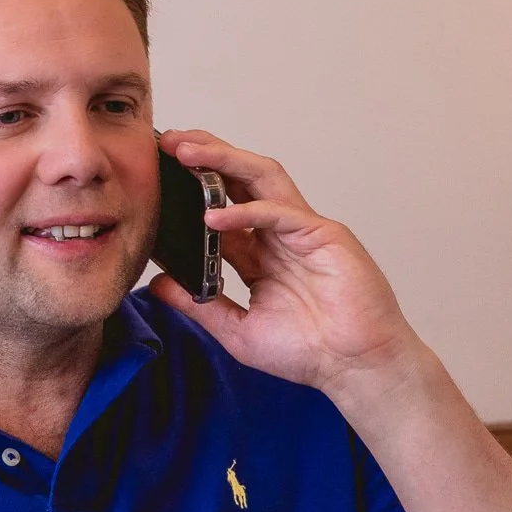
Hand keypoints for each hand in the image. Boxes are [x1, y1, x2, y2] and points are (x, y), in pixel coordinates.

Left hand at [148, 130, 421, 397]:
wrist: (356, 368)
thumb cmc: (309, 352)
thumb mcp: (237, 330)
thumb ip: (198, 305)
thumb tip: (156, 284)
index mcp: (259, 252)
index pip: (220, 206)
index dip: (189, 188)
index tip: (155, 174)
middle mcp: (278, 233)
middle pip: (239, 178)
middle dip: (204, 155)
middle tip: (166, 142)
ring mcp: (302, 230)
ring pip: (261, 177)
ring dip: (223, 159)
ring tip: (186, 152)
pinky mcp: (324, 235)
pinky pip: (280, 212)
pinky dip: (246, 210)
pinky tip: (213, 216)